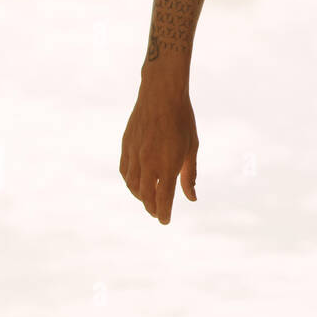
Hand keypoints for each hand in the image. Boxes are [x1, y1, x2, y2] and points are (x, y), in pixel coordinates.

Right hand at [120, 82, 198, 223]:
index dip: (163, 214)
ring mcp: (134, 155)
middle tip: (157, 213)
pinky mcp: (125, 146)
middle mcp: (147, 164)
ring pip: (132, 185)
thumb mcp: (192, 148)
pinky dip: (129, 182)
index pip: (162, 199)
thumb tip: (191, 198)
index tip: (165, 221)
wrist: (161, 95)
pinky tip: (135, 183)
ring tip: (147, 200)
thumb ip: (190, 175)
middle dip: (151, 208)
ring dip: (140, 196)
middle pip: (145, 196)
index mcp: (167, 166)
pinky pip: (124, 171)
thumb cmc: (182, 120)